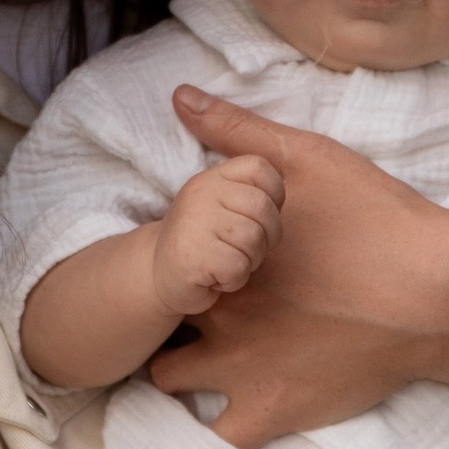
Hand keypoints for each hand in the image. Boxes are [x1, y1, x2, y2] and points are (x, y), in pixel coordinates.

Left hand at [147, 84, 448, 445]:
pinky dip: (214, 431)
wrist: (439, 294)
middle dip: (163, 313)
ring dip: (176, 369)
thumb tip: (180, 96)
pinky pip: (218, 441)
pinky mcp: (273, 412)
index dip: (166, 258)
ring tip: (201, 357)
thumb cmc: (376, 219)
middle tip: (189, 304)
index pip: (157, 260)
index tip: (183, 255)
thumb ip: (237, 131)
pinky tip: (226, 414)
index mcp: (218, 257)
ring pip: (168, 381)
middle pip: (156, 319)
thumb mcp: (307, 158)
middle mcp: (215, 316)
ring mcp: (239, 371)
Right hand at [149, 153, 281, 320]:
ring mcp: (193, 223)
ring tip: (225, 261)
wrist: (158, 273)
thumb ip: (251, 186)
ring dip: (248, 260)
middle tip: (240, 247)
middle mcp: (201, 192)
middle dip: (264, 237)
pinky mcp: (191, 256)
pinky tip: (215, 277)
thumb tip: (289, 176)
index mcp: (214, 176)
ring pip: (253, 239)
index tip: (257, 217)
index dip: (273, 196)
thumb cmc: (205, 238)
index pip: (260, 168)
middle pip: (263, 209)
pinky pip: (237, 267)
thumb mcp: (224, 200)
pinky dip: (233, 280)